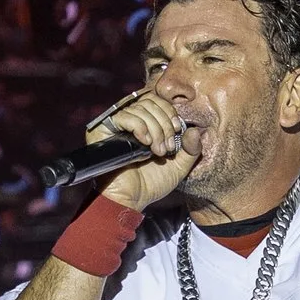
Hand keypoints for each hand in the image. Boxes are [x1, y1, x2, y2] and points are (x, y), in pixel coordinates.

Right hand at [86, 88, 201, 210]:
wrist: (131, 199)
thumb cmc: (151, 184)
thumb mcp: (178, 166)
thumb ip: (191, 149)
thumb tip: (196, 131)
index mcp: (145, 123)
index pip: (157, 100)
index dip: (170, 111)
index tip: (178, 129)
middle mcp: (130, 120)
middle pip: (150, 102)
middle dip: (164, 124)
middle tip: (167, 148)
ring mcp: (116, 124)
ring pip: (140, 109)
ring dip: (155, 130)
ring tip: (157, 152)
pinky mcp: (103, 129)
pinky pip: (125, 116)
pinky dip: (140, 127)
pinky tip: (144, 143)